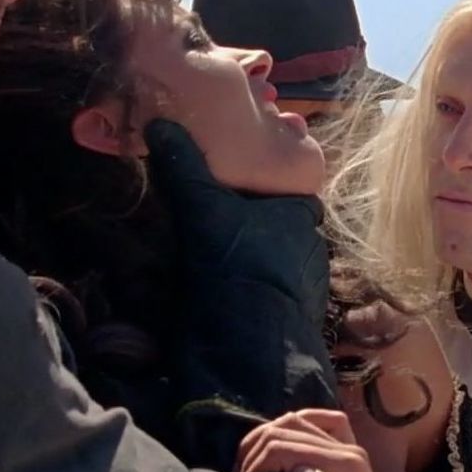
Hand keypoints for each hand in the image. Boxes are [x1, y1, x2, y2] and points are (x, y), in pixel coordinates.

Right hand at [142, 120, 327, 313]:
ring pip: (284, 266)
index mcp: (301, 216)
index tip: (243, 194)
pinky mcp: (296, 322)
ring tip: (224, 263)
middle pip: (288, 231)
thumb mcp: (200, 208)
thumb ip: (183, 167)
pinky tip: (231, 296)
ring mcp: (308, 290)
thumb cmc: (233, 264)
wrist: (246, 349)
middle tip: (227, 228)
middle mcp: (312, 251)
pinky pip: (277, 298)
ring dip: (260, 265)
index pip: (296, 195)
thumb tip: (159, 122)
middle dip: (263, 230)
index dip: (272, 192)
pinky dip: (259, 295)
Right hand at [238, 410, 407, 471]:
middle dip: (256, 453)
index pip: (284, 446)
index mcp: (348, 467)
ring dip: (265, 440)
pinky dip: (288, 429)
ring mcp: (348, 449)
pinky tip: (273, 452)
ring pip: (294, 421)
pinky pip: (313, 422)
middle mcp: (351, 450)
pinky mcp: (344, 453)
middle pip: (285, 428)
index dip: (256, 465)